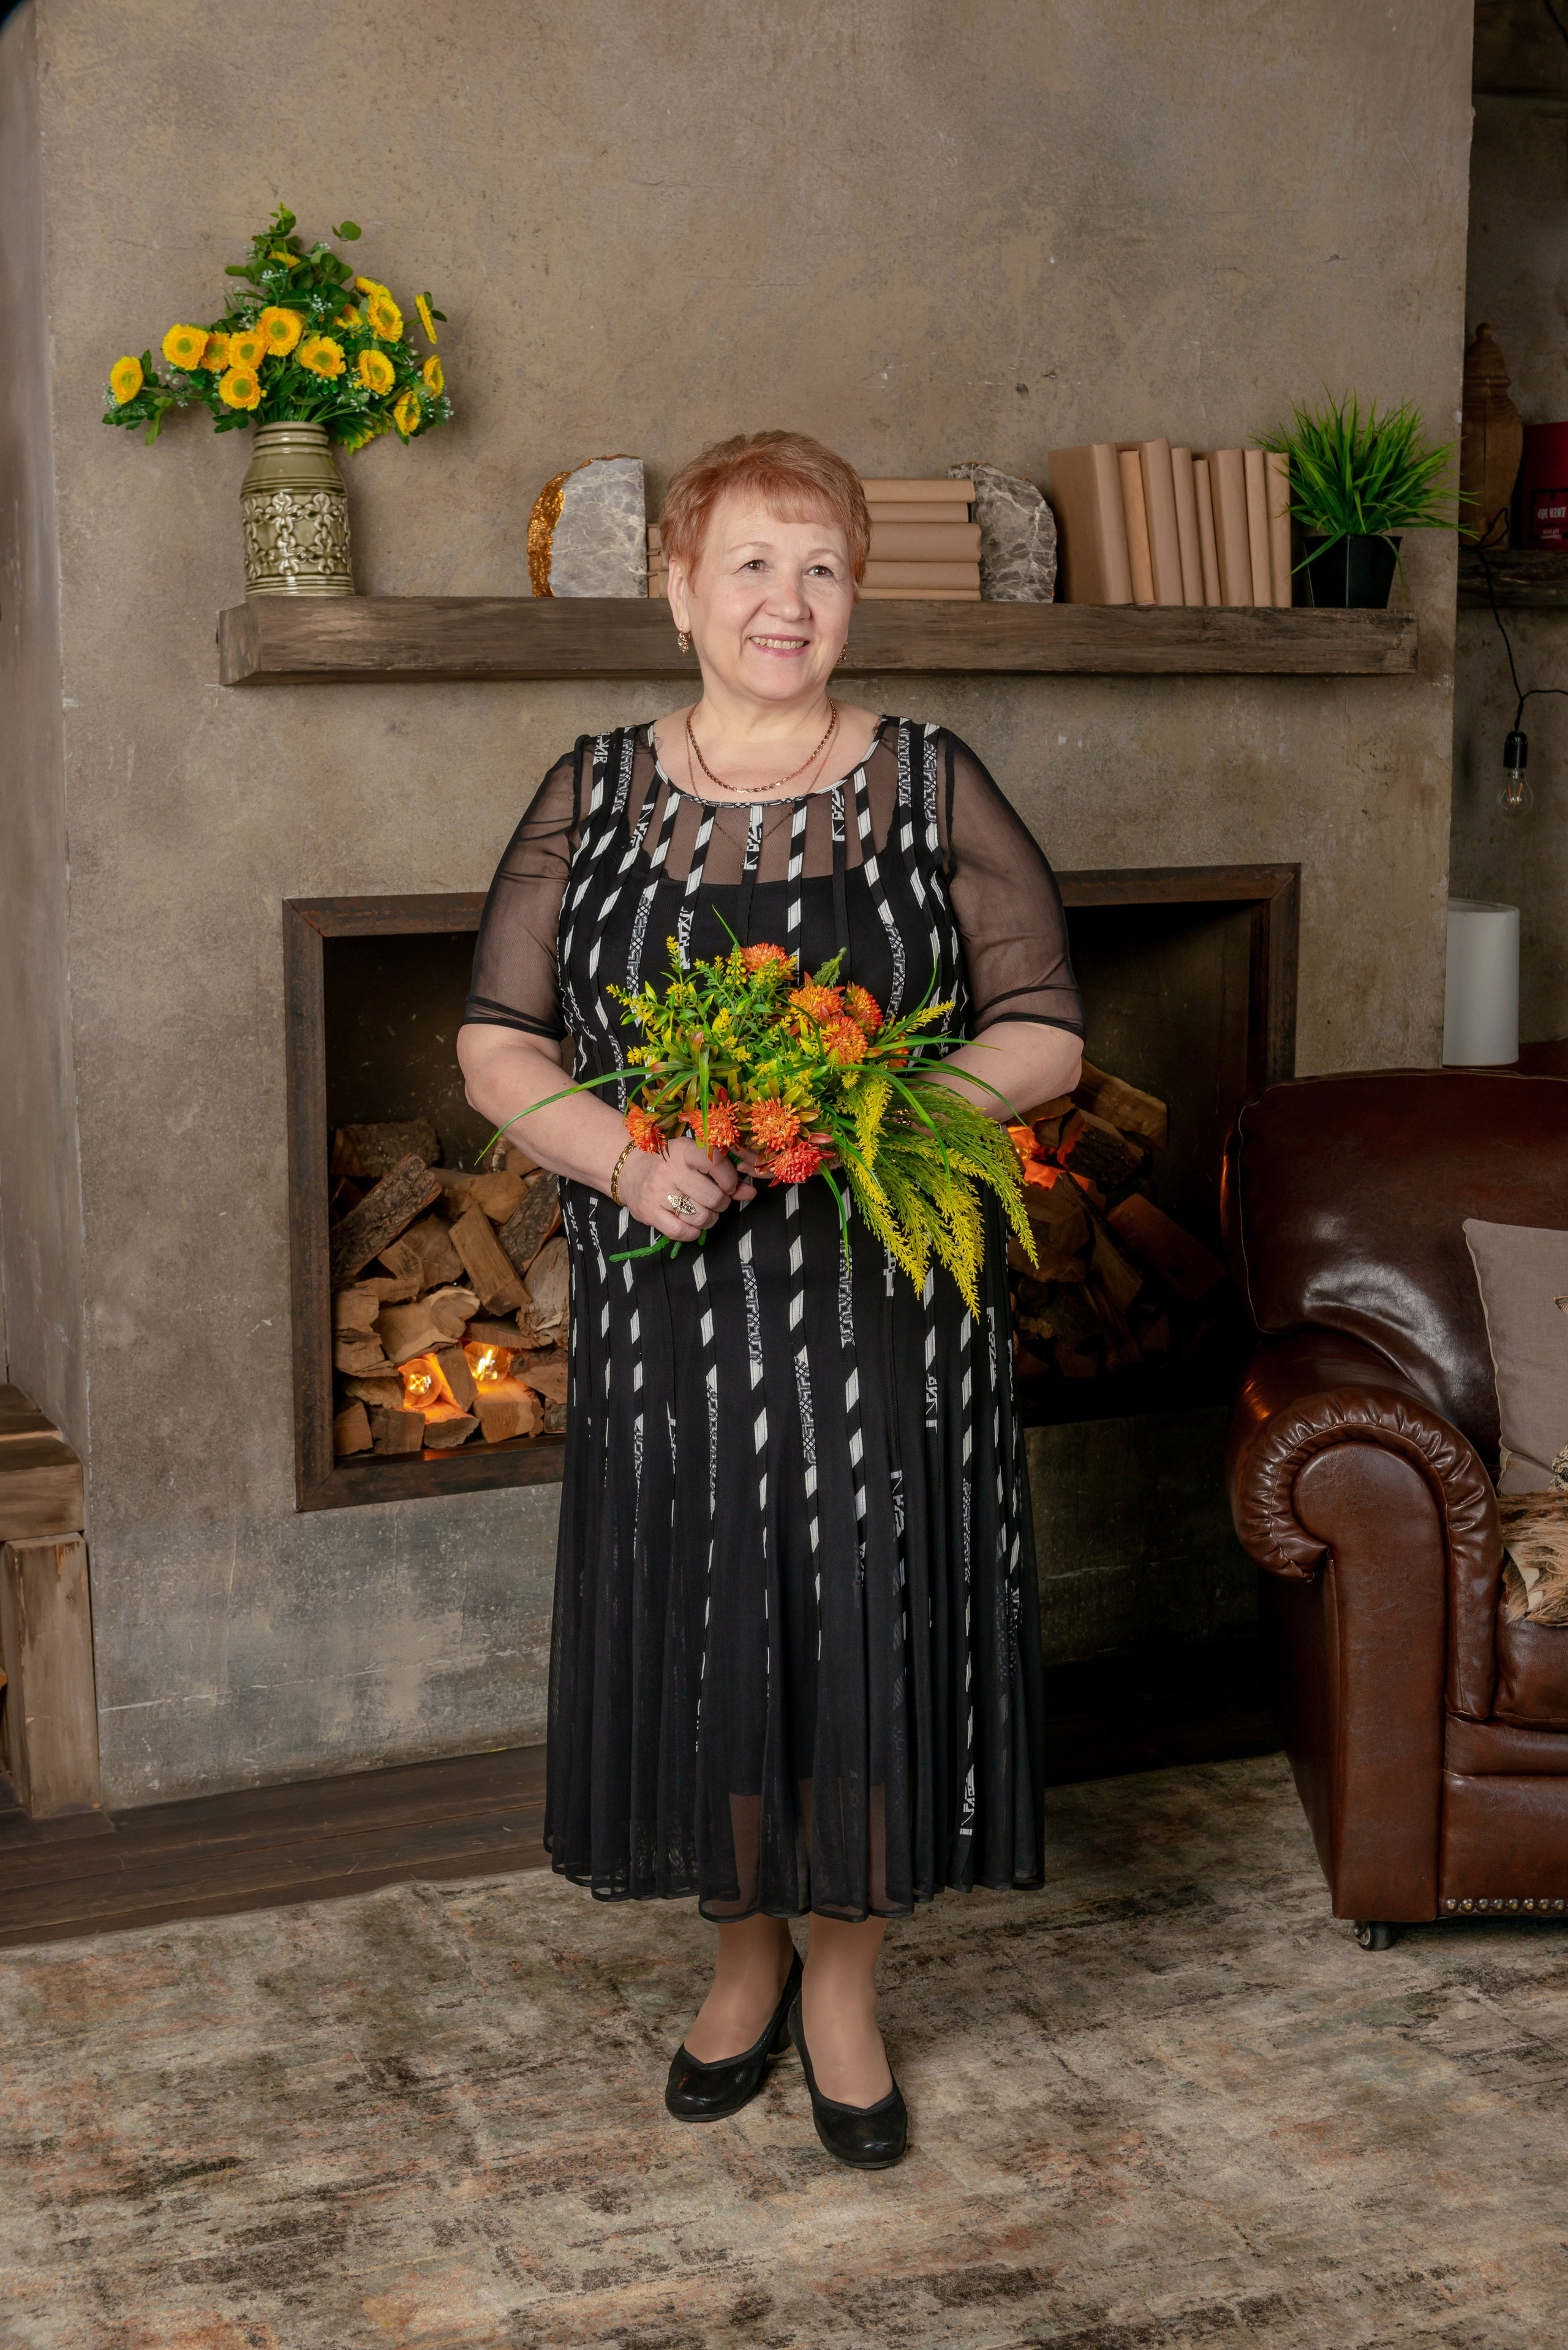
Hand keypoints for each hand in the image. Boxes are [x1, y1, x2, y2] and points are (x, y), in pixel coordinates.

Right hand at [617, 1134, 756, 1241]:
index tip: (728, 1185)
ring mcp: (657, 1192)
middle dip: (721, 1204)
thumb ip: (725, 1175)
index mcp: (684, 1150)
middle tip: (715, 1201)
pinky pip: (681, 1232)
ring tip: (703, 1211)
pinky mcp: (649, 1212)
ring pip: (700, 1217)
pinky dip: (693, 1232)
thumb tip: (751, 1193)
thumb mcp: (695, 1160)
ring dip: (709, 1219)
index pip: (716, 1163)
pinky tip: (691, 1223)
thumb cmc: (670, 1163)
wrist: (630, 1169)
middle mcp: (669, 1170)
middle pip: (713, 1197)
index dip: (730, 1179)